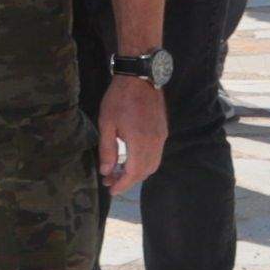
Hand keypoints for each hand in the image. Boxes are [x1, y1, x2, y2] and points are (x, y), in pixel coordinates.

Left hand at [97, 76, 167, 193]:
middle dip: (128, 180)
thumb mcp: (107, 123)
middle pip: (145, 171)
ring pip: (153, 164)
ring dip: (137, 172)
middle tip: (110, 181)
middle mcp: (155, 142)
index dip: (123, 184)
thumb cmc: (119, 99)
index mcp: (140, 142)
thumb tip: (106, 171)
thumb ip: (107, 150)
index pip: (134, 172)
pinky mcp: (163, 131)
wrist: (140, 78)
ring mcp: (161, 137)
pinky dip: (144, 162)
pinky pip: (156, 154)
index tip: (111, 190)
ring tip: (117, 172)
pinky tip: (130, 160)